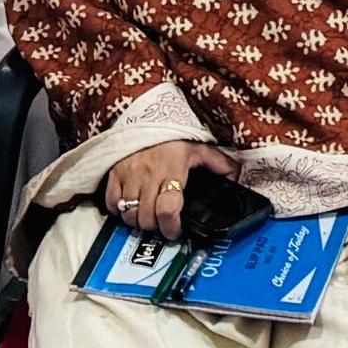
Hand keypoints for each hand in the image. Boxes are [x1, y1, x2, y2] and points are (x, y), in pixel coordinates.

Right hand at [100, 139, 239, 240]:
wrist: (145, 116)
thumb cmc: (175, 136)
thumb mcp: (201, 148)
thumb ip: (220, 165)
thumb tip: (237, 180)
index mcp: (173, 169)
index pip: (168, 208)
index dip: (172, 227)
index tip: (177, 231)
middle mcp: (148, 174)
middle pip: (146, 218)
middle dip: (156, 227)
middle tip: (164, 224)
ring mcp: (128, 175)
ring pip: (128, 214)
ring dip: (138, 221)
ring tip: (149, 215)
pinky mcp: (113, 174)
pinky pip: (111, 203)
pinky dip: (119, 211)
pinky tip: (131, 206)